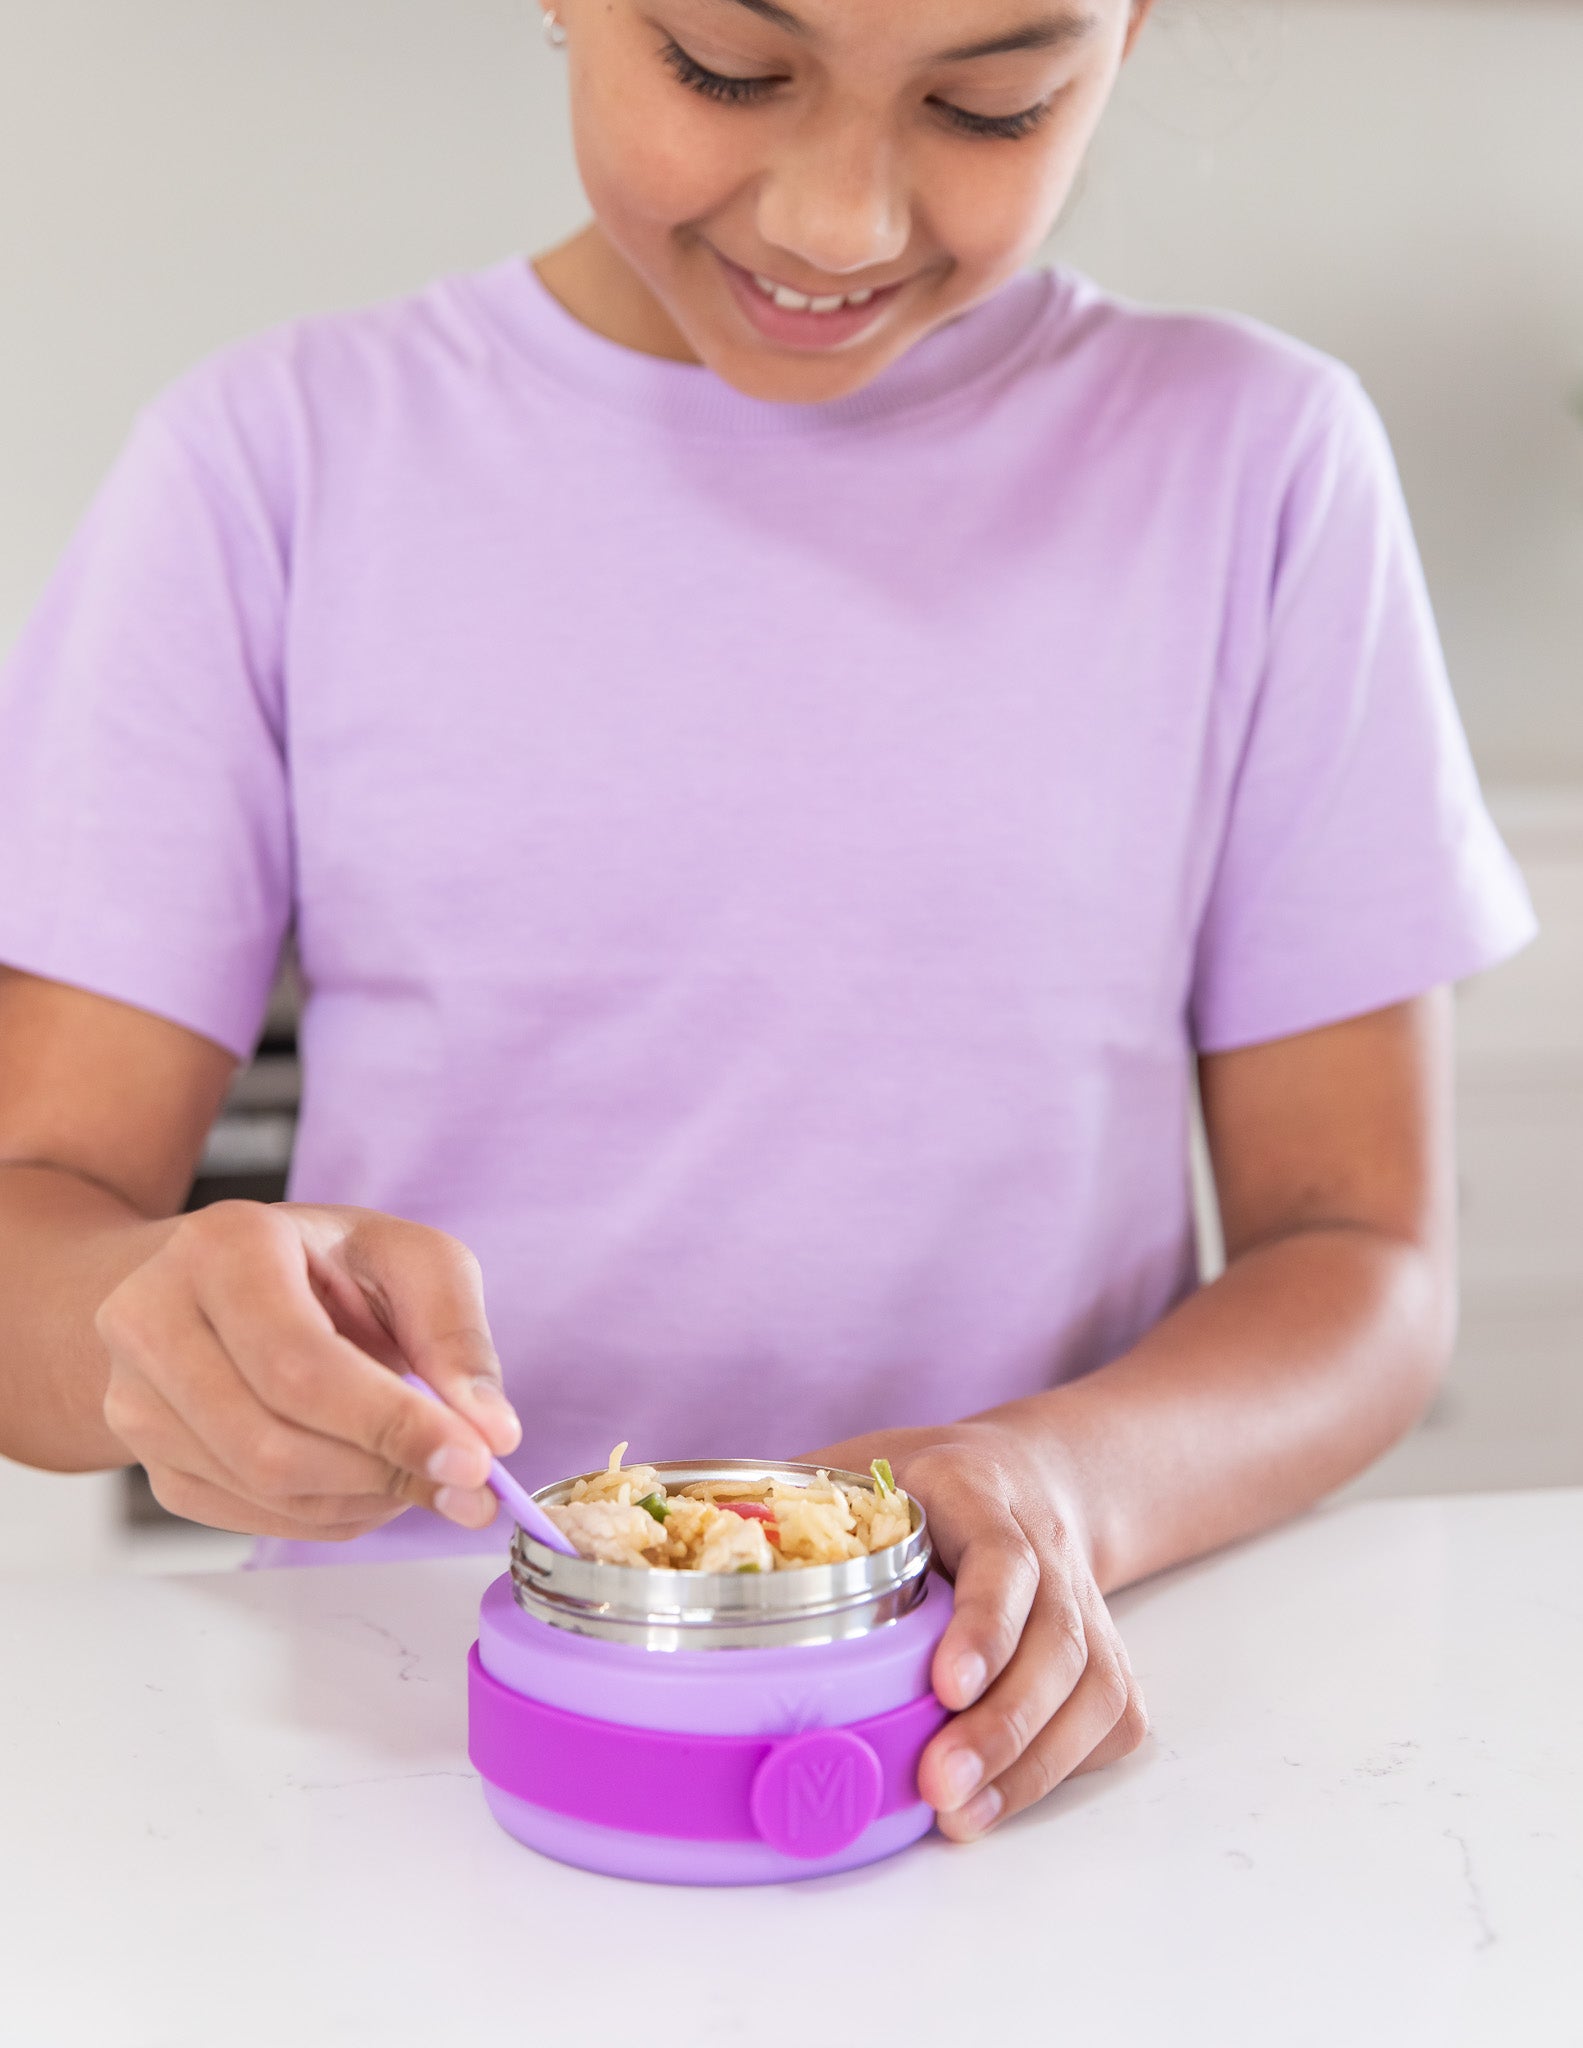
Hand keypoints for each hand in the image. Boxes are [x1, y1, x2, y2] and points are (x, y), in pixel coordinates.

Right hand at [96, 1202, 521, 1540]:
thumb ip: (454, 1333)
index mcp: (223, 1249)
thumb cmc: (319, 1264)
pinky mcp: (149, 1458)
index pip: (300, 1365)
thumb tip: (491, 1431)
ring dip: (363, 1497)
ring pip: (262, 1491)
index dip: (390, 1425)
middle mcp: (154, 1321)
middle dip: (384, 1472)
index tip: (472, 1462)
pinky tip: (364, 1475)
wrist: (216, 1281)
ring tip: (415, 1465)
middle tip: (464, 1482)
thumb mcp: (406, 1258)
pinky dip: (330, 1512)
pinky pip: (250, 1518)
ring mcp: (137, 1397)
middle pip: (273, 1444)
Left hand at [805, 1419, 1148, 1839]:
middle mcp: (1047, 1544)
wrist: (1034, 1475)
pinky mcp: (1108, 1651)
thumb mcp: (858, 1465)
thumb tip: (708, 1544)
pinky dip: (1065, 1765)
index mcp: (977, 1492)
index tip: (947, 1686)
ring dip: (1032, 1761)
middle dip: (1003, 1723)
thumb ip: (791, 1499)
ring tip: (964, 1815)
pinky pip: (1111, 1716)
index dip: (983, 1626)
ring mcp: (1086, 1600)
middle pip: (1054, 1639)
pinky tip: (1006, 1797)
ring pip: (1092, 1687)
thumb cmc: (926, 1482)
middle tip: (940, 1787)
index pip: (1003, 1560)